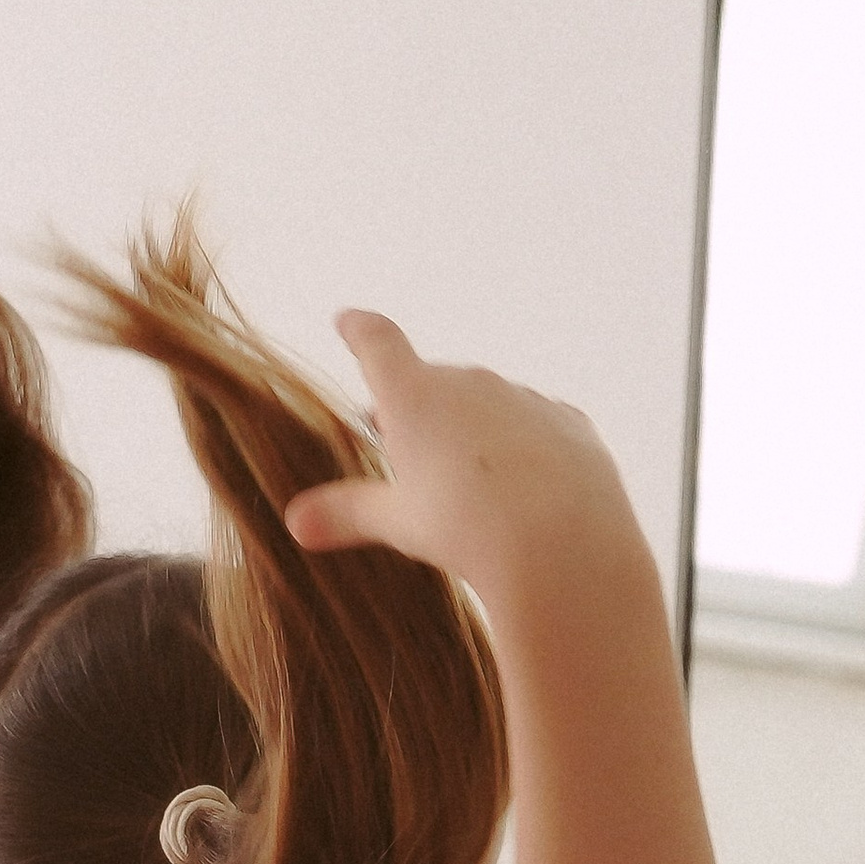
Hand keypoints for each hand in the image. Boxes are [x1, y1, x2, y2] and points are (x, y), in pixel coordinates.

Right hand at [285, 313, 645, 618]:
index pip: (376, 342)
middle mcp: (468, 382)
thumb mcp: (399, 524)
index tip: (348, 321)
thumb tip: (296, 523)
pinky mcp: (569, 421)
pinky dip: (523, 444)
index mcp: (414, 395)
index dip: (358, 330)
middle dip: (415, 405)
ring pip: (486, 403)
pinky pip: (535, 424)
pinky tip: (525, 482)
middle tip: (403, 444)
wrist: (562, 542)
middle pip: (431, 381)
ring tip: (468, 477)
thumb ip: (348, 514)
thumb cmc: (465, 530)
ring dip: (471, 425)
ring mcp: (523, 397)